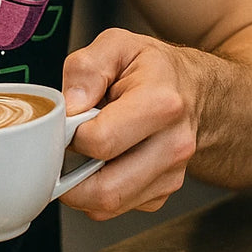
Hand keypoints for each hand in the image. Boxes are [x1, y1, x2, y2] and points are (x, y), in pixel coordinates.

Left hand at [59, 27, 201, 220]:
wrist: (193, 88)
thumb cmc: (151, 66)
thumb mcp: (116, 44)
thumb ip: (87, 68)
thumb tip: (70, 105)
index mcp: (160, 104)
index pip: (101, 142)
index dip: (71, 133)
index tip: (66, 120)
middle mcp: (173, 145)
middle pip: (106, 188)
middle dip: (69, 175)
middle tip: (59, 148)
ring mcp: (172, 173)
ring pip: (110, 205)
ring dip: (80, 188)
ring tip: (76, 154)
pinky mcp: (164, 191)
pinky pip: (118, 207)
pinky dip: (97, 192)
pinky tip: (99, 162)